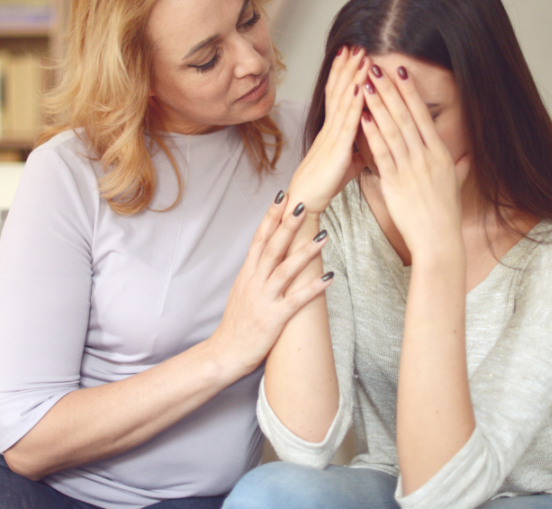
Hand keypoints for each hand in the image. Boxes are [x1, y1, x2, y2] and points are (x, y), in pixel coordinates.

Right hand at [208, 193, 333, 375]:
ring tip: (322, 235)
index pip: (259, 239)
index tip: (281, 197)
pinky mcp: (273, 319)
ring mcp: (263, 300)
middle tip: (300, 204)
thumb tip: (270, 257)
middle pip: (271, 248)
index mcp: (247, 275)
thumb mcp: (243, 293)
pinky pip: (296, 300)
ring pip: (285, 270)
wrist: (223, 355)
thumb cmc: (236, 325)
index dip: (270, 217)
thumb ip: (256, 274)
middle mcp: (254, 283)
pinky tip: (329, 277)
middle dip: (286, 225)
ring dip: (304, 251)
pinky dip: (312, 287)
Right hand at [285, 46, 367, 215]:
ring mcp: (333, 136)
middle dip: (347, 67)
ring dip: (353, 76)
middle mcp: (330, 127)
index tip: (351, 55)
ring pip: (344, 100)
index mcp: (333, 130)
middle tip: (355, 44)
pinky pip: (348, 121)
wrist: (306, 199)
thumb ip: (358, 147)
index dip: (343, 74)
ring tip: (361, 56)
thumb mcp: (347, 161)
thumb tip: (372, 141)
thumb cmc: (325, 183)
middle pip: (339, 90)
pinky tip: (362, 86)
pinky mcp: (338, 148)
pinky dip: (355, 101)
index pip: (338, 95)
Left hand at [359, 63, 463, 257]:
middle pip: (406, 116)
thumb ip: (459, 168)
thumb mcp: (455, 186)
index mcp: (440, 154)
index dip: (410, 92)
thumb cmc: (445, 215)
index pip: (423, 115)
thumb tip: (468, 158)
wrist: (439, 240)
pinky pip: (382, 153)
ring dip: (379, 104)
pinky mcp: (396, 182)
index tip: (400, 71)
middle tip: (376, 66)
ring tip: (366, 83)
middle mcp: (427, 156)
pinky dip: (372, 133)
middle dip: (390, 89)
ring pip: (393, 129)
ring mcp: (411, 168)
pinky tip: (363, 117)